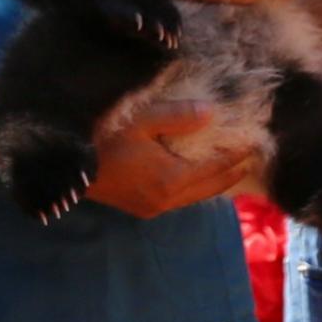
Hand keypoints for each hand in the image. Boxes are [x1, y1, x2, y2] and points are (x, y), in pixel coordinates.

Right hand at [87, 99, 253, 218]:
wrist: (64, 168)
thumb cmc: (101, 137)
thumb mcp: (140, 119)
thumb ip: (178, 116)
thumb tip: (212, 114)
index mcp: (171, 179)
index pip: (216, 167)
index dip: (237, 154)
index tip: (257, 142)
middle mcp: (167, 199)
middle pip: (210, 187)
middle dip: (233, 172)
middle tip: (253, 157)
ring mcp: (153, 207)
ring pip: (196, 196)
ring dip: (215, 182)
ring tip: (232, 167)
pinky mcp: (140, 208)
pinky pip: (180, 199)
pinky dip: (196, 187)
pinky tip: (197, 177)